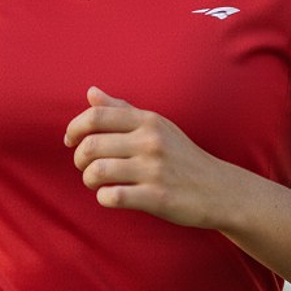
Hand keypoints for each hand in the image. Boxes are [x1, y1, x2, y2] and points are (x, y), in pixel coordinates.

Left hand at [64, 86, 228, 227]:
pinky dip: (104, 198)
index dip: (74, 129)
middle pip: (91, 145)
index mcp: (148, 121)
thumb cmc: (182, 157)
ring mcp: (154, 169)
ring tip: (97, 183)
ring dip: (89, 180)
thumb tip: (91, 92)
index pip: (96, 116)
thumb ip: (122, 110)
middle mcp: (151, 141)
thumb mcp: (157, 127)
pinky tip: (111, 196)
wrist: (220, 190)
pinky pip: (112, 196)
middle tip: (86, 167)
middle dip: (79, 159)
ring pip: (97, 172)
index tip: (70, 142)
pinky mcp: (158, 197)